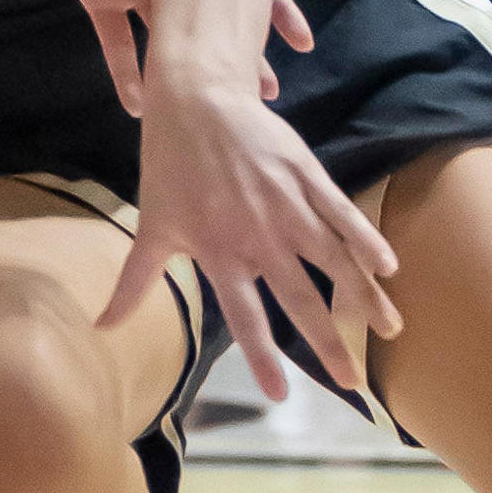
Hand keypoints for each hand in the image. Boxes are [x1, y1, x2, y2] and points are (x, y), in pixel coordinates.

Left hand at [0, 0, 306, 111]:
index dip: (273, 7)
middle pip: (211, 15)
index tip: (301, 42)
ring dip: (189, 69)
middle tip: (265, 91)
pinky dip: (125, 73)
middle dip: (240, 52)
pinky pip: (115, 41)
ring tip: (208, 103)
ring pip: (170, 35)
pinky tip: (140, 106)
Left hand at [102, 75, 401, 404]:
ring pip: (333, 259)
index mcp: (219, 252)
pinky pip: (343, 213)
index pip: (245, 316)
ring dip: (364, 296)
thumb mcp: (150, 226)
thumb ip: (134, 283)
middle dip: (328, 343)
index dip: (262, 356)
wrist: (195, 97)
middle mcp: (257, 235)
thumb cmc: (168, 164)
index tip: (281, 395)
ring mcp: (287, 205)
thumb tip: (101, 326)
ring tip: (389, 329)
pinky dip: (366, 240)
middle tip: (351, 380)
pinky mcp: (306, 175)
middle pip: (300, 298)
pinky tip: (388, 266)